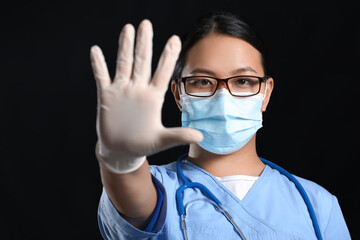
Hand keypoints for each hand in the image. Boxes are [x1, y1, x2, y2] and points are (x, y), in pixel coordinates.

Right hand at [90, 20, 202, 172]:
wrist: (122, 151)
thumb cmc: (143, 145)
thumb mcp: (161, 140)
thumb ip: (178, 136)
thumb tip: (201, 136)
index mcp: (153, 96)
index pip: (162, 72)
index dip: (168, 56)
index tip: (176, 39)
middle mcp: (138, 89)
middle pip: (142, 61)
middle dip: (144, 43)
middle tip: (146, 23)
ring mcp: (122, 91)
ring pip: (124, 64)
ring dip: (125, 46)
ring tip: (128, 28)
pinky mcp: (107, 96)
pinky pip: (102, 77)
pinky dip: (98, 65)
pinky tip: (96, 50)